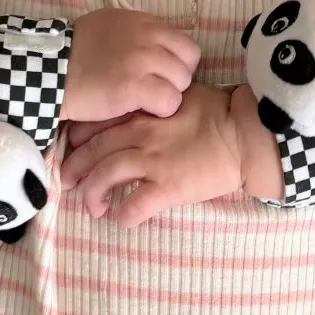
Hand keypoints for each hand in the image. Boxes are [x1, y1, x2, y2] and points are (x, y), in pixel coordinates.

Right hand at [60, 9, 201, 124]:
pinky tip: (141, 110)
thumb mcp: (110, 27)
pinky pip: (169, 101)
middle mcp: (147, 37)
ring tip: (145, 101)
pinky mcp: (134, 87)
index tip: (161, 75)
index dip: (178, 63)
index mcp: (143, 22)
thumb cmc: (77, 54)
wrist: (50, 70)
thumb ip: (139, 34)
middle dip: (175, 80)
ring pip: (182, 83)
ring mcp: (142, 61)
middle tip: (154, 90)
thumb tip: (161, 48)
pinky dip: (159, 110)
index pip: (186, 44)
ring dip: (167, 95)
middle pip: (188, 64)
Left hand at [61, 84, 243, 227]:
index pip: (98, 124)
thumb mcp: (182, 95)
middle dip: (75, 168)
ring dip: (93, 195)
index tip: (73, 148)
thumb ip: (155, 102)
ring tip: (93, 208)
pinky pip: (135, 206)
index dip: (80, 138)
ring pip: (105, 177)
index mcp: (143, 112)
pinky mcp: (168, 187)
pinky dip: (123, 216)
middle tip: (67, 181)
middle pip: (94, 151)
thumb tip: (142, 108)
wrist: (247, 134)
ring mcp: (153, 162)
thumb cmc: (221, 112)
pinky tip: (121, 219)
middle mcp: (141, 135)